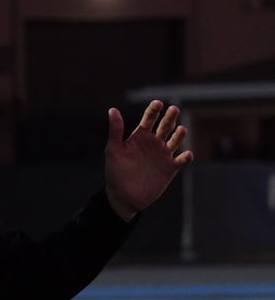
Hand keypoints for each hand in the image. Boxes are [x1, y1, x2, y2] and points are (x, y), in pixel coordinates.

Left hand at [104, 100, 193, 221]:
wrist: (123, 196)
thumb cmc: (115, 171)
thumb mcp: (114, 149)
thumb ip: (116, 130)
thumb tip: (112, 109)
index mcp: (140, 136)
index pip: (149, 119)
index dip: (153, 110)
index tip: (158, 103)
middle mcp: (153, 143)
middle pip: (165, 126)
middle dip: (170, 117)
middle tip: (174, 109)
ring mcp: (163, 155)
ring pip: (175, 141)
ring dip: (179, 135)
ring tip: (181, 129)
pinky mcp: (170, 168)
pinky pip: (181, 160)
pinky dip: (185, 157)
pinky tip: (186, 154)